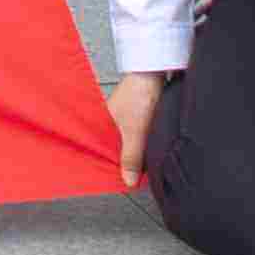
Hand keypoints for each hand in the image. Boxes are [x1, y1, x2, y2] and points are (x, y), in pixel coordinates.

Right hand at [106, 71, 160, 186]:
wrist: (155, 73)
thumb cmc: (139, 95)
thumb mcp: (135, 133)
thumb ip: (131, 158)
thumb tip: (128, 181)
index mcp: (100, 123)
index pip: (99, 151)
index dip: (106, 166)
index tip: (113, 182)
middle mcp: (108, 121)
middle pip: (113, 149)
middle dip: (121, 163)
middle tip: (129, 179)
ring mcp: (122, 118)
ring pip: (125, 143)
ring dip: (132, 153)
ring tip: (139, 167)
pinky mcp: (136, 116)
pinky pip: (135, 137)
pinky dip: (139, 145)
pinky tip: (146, 150)